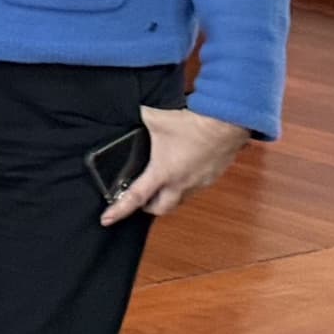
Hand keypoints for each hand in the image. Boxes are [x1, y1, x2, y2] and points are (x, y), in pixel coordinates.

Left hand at [103, 105, 250, 223]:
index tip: (107, 219)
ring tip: (159, 187)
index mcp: (163, 173)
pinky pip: (195, 189)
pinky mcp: (212, 178)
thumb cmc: (193, 124)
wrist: (226, 124)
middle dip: (147, 208)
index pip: (136, 197)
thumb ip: (139, 119)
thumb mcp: (155, 118)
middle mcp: (181, 184)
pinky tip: (181, 174)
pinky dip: (184, 187)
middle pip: (161, 209)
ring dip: (168, 198)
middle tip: (139, 200)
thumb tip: (131, 114)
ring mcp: (199, 183)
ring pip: (180, 201)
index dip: (119, 210)